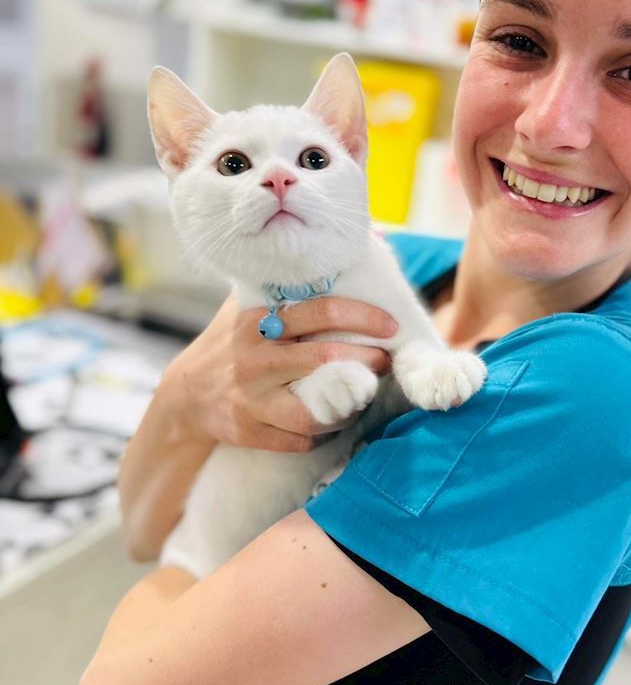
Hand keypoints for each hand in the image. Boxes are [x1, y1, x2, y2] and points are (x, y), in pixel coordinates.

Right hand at [161, 294, 396, 452]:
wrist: (185, 395)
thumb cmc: (233, 342)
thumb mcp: (251, 304)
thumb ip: (290, 282)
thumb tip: (358, 244)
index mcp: (259, 320)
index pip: (320, 311)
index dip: (363, 316)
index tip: (391, 325)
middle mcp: (254, 358)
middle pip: (324, 358)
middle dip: (367, 360)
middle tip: (386, 360)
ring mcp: (251, 399)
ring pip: (313, 411)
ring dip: (348, 405)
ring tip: (363, 395)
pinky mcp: (249, 431)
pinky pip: (299, 440)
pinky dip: (324, 434)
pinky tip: (333, 420)